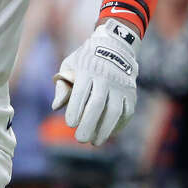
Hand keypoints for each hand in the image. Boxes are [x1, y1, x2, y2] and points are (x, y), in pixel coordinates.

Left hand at [51, 19, 139, 145]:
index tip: (70, 124)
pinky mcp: (131, 92)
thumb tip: (56, 107)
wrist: (115, 46)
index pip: (81, 92)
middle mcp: (106, 78)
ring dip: (105, 128)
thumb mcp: (69, 65)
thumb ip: (62, 85)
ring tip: (95, 142)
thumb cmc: (85, 60)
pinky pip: (127, 111)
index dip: (76, 109)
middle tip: (80, 139)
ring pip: (115, 110)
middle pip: (98, 104)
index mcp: (88, 70)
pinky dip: (119, 124)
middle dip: (89, 123)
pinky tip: (109, 134)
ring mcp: (121, 85)